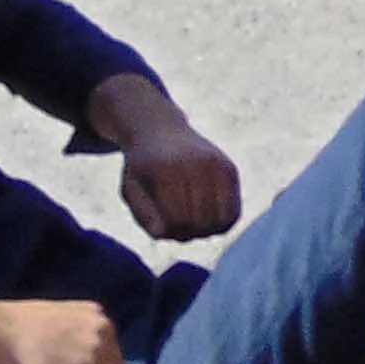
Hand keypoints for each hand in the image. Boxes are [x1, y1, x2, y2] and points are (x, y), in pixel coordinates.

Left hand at [93, 73, 243, 239]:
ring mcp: (216, 165)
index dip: (169, 231)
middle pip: (200, 223)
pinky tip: (205, 217)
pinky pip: (233, 213)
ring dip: (205, 232)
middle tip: (175, 226)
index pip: (177, 219)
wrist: (160, 130)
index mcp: (166, 170)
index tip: (161, 225)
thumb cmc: (142, 168)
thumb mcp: (131, 189)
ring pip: (220, 222)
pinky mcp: (229, 169)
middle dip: (187, 232)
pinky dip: (221, 224)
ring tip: (190, 223)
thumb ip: (143, 214)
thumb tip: (162, 233)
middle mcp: (196, 164)